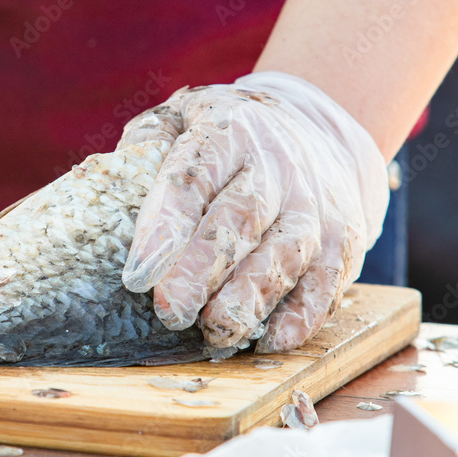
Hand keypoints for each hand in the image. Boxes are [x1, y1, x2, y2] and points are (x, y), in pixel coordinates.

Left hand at [119, 72, 389, 351]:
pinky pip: (326, 282)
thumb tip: (114, 187)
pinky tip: (269, 339)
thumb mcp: (181, 116)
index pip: (195, 174)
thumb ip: (146, 143)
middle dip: (204, 270)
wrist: (314, 128)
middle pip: (242, 218)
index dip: (166, 223)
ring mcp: (315, 204)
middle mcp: (277, 164)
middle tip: (171, 312)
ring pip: (286, 253)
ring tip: (215, 331)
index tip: (138, 272)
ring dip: (251, 299)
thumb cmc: (227, 135)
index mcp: (228, 131)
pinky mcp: (343, 240)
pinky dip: (301, 316)